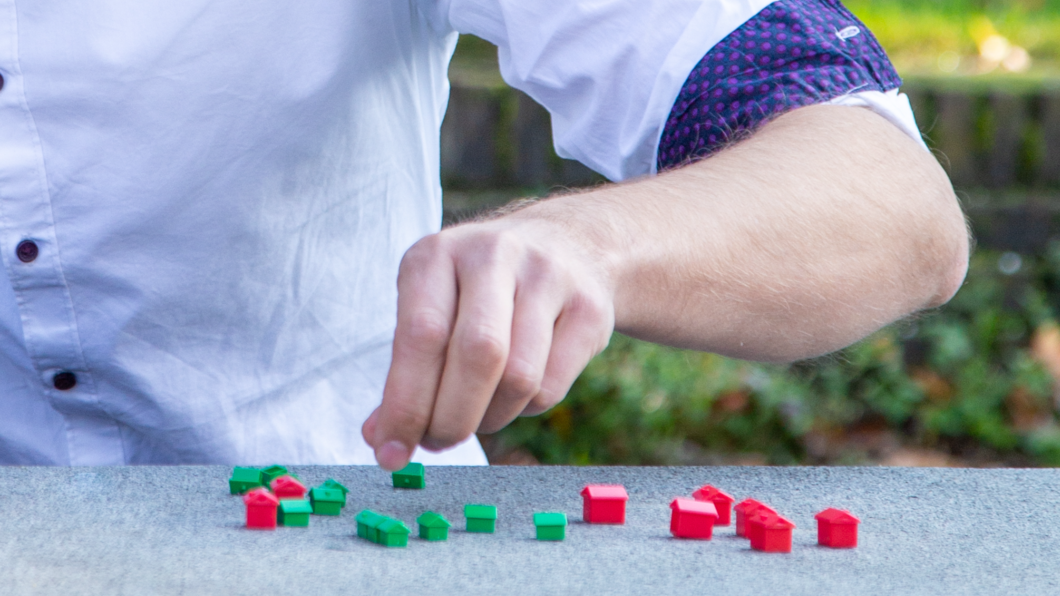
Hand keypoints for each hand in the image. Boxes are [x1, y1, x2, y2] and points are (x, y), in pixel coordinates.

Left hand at [362, 205, 615, 469]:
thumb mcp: (434, 307)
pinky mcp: (589, 308)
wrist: (569, 244)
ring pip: (518, 378)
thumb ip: (405, 369)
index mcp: (438, 254)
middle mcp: (494, 255)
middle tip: (437, 443)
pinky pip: (551, 387)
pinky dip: (524, 409)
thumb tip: (383, 438)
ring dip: (490, 418)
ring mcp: (548, 277)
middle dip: (451, 419)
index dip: (405, 403)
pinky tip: (515, 392)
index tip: (390, 453)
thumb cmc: (480, 291)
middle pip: (477, 355)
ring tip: (476, 414)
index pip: (420, 335)